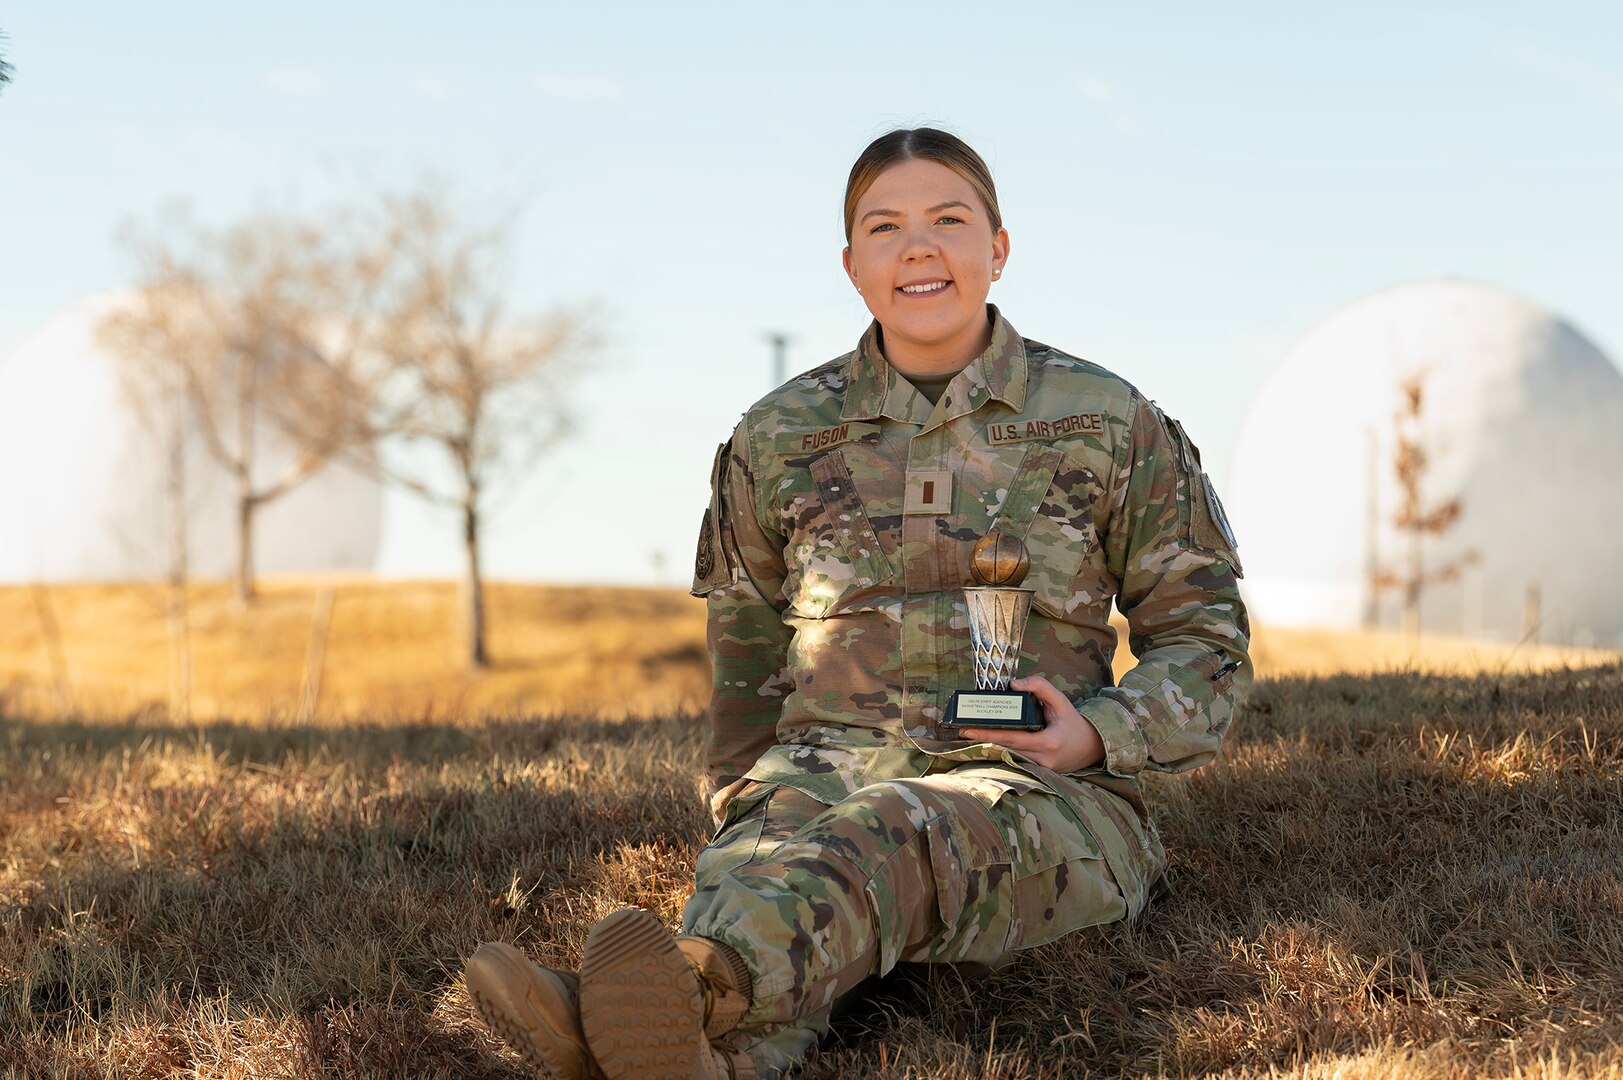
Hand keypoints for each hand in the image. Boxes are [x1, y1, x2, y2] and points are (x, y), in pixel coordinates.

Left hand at [957, 675, 1105, 773]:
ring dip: (990, 748)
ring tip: (969, 736)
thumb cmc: (1073, 722)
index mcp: (1048, 742)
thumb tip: (1013, 685)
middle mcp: (1043, 760)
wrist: (1092, 747)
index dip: (987, 734)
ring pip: (1009, 758)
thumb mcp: (1060, 700)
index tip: (967, 729)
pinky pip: (1016, 763)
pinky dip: (1002, 753)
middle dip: (982, 740)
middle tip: (961, 730)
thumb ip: (1039, 687)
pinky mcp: (1039, 774)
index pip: (1011, 738)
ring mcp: (1041, 770)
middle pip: (1005, 750)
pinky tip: (987, 745)